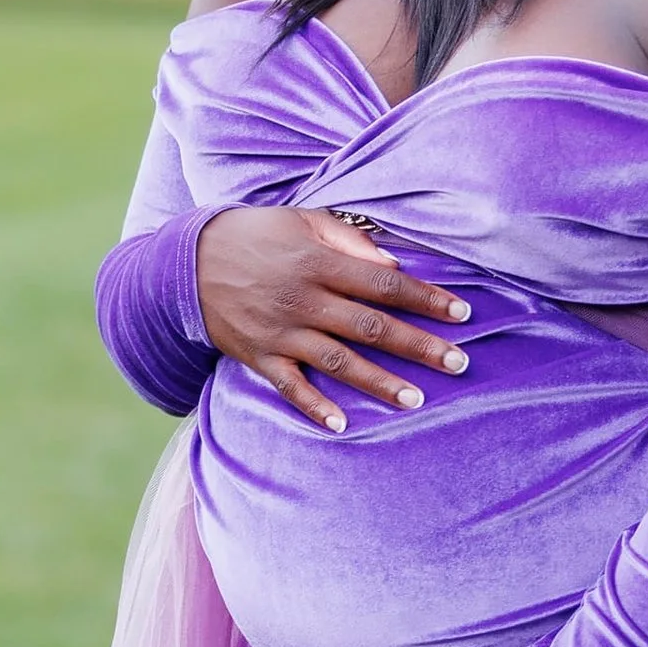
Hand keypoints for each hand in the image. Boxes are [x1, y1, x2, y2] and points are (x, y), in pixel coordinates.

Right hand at [197, 206, 469, 432]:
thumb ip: (349, 240)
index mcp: (318, 262)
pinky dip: (314, 407)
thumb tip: (393, 266)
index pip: (384, 284)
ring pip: (337, 362)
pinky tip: (342, 425)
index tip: (462, 313)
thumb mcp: (302, 221)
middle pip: (370, 326)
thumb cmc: (255, 235)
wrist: (185, 263)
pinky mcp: (258, 357)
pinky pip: (290, 387)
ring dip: (378, 382)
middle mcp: (303, 299)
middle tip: (459, 363)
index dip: (426, 298)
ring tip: (415, 399)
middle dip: (417, 346)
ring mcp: (280, 332)